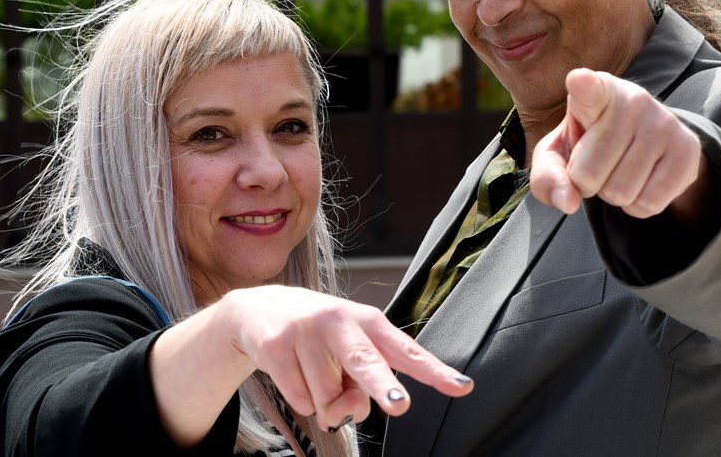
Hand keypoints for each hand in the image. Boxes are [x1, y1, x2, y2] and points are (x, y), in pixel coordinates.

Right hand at [226, 286, 472, 430]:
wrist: (259, 309)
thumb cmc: (319, 335)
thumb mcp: (346, 352)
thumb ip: (360, 385)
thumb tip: (350, 411)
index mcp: (368, 321)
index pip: (407, 350)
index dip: (435, 371)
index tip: (461, 387)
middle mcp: (339, 319)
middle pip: (365, 360)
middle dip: (382, 384)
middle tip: (399, 404)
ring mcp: (306, 330)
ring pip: (327, 397)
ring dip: (324, 402)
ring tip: (314, 373)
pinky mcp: (276, 345)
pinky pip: (300, 399)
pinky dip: (301, 399)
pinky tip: (294, 374)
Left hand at [530, 68, 702, 218]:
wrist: (645, 141)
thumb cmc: (589, 144)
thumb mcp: (558, 155)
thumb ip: (548, 177)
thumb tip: (569, 202)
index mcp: (596, 91)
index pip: (588, 89)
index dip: (583, 86)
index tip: (579, 80)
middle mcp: (633, 100)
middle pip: (588, 175)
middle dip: (587, 184)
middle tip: (598, 164)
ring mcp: (664, 123)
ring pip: (620, 193)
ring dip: (613, 195)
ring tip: (620, 170)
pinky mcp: (688, 150)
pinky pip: (648, 204)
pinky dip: (637, 206)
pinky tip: (641, 182)